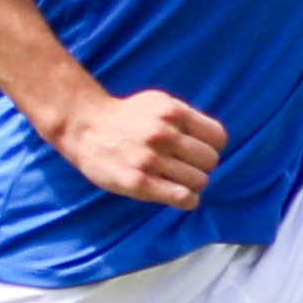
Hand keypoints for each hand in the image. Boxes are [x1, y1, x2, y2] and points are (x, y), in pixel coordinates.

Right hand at [48, 83, 225, 207]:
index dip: (212, 146)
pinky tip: (178, 194)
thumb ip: (186, 118)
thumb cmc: (126, 117)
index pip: (217, 137)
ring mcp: (150, 159)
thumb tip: (216, 141)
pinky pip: (183, 198)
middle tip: (185, 166)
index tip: (198, 150)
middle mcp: (163, 134)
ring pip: (199, 181)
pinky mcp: (139, 183)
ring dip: (193, 184)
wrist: (84, 126)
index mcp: (172, 111)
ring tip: (178, 180)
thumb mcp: (158, 103)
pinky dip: (187, 200)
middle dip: (201, 166)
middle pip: (210, 161)